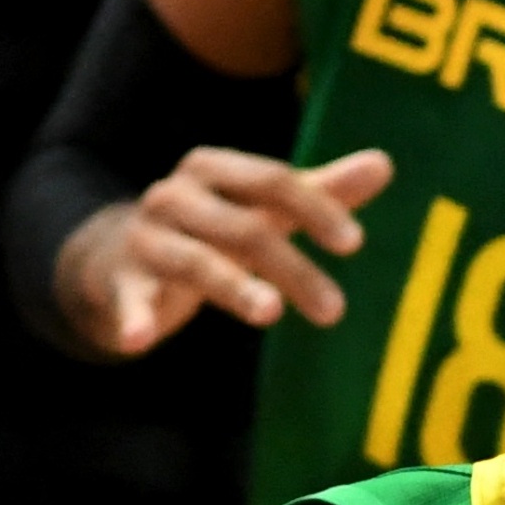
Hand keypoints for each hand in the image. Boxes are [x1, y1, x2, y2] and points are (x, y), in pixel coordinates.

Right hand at [54, 147, 391, 357]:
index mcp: (213, 169)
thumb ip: (321, 190)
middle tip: (335, 311)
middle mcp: (175, 195)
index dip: (314, 209)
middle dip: (292, 269)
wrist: (119, 252)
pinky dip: (133, 317)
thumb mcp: (263, 207)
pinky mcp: (122, 281)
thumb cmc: (211, 227)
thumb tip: (385, 164)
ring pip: (196, 262)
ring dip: (234, 288)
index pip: (272, 181)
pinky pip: (129, 299)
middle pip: (243, 228)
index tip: (354, 244)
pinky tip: (139, 340)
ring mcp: (146, 238)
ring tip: (272, 314)